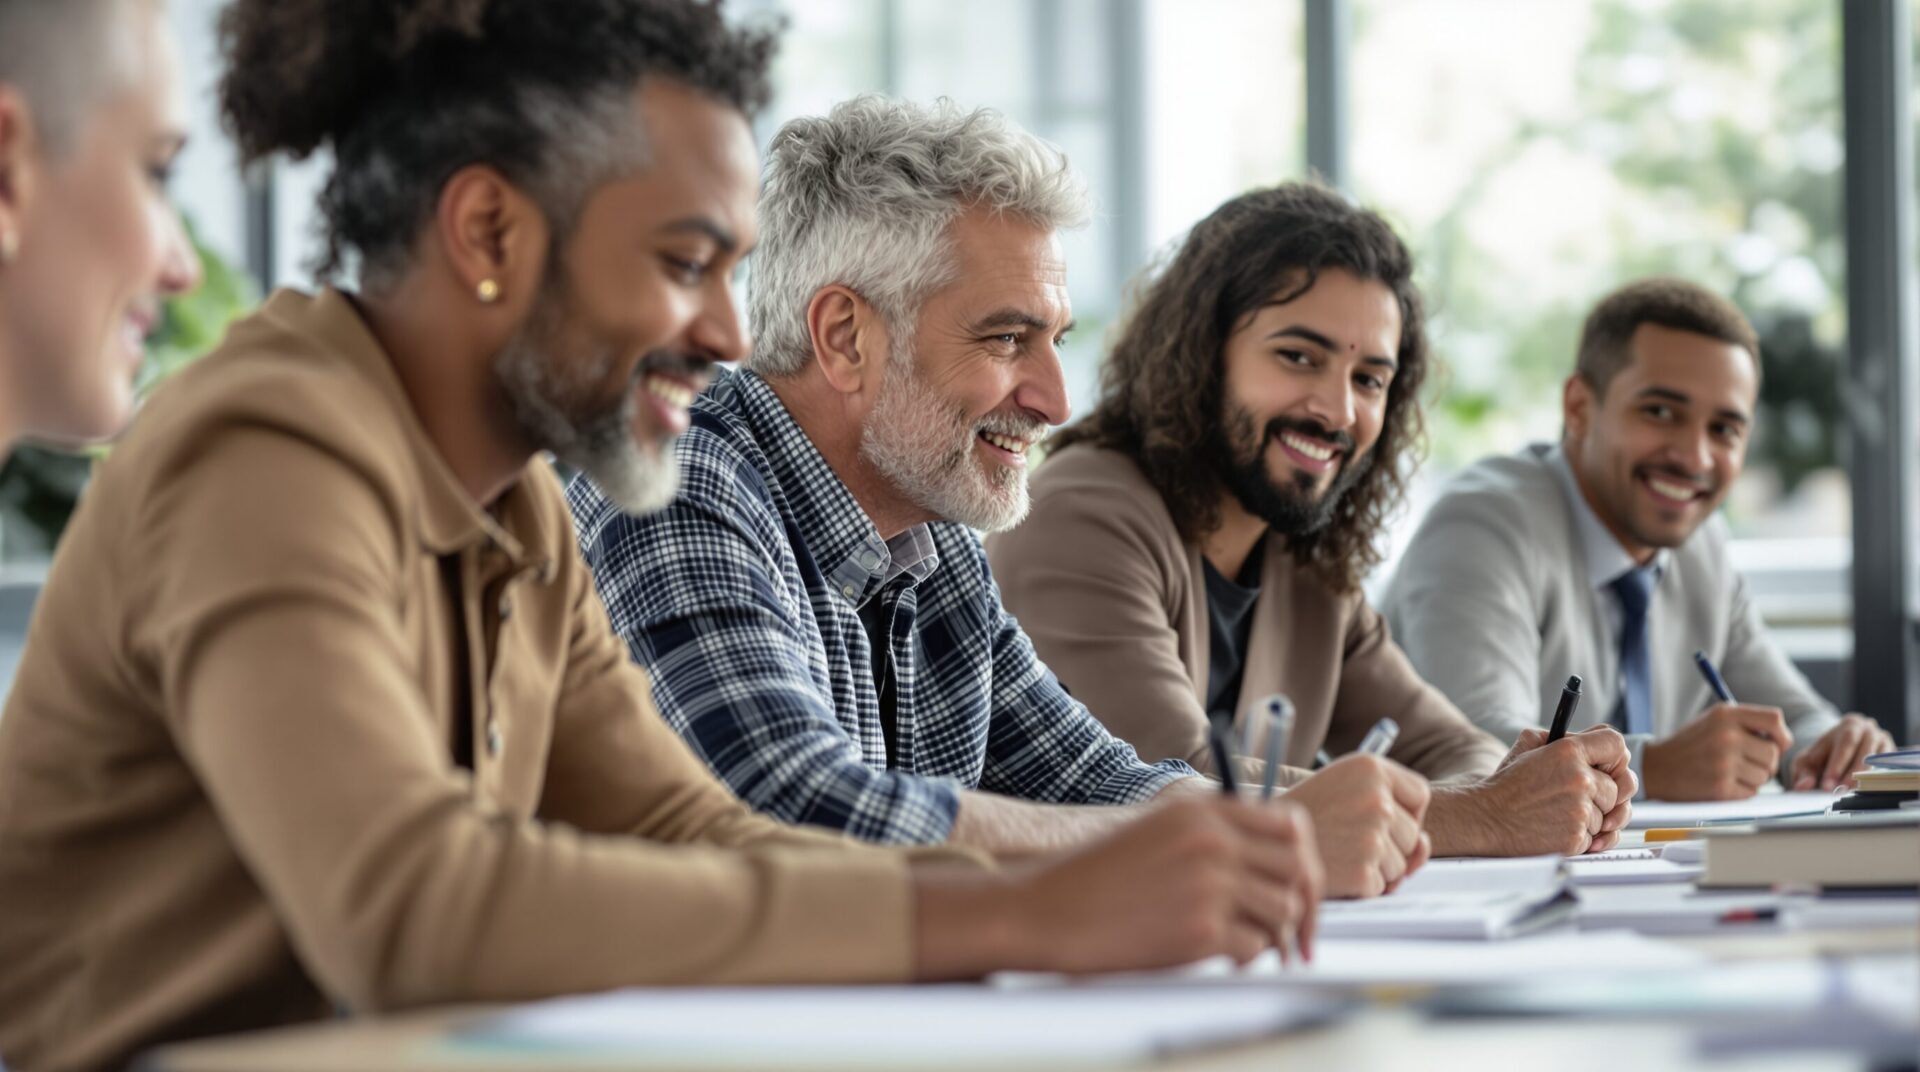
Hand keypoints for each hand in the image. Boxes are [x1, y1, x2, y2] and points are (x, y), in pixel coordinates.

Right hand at [985, 797, 1321, 973]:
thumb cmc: (1098, 877)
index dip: (1304, 861)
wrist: (1049, 910)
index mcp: (1203, 812)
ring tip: (1248, 945)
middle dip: (1306, 903)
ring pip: (1284, 910)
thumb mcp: (1156, 831)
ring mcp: (1210, 885)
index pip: (1291, 826)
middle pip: (1298, 868)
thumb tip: (1272, 863)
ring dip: (1275, 934)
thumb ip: (1212, 835)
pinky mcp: (1201, 930)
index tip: (1301, 888)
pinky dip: (1249, 958)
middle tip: (1298, 932)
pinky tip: (1226, 959)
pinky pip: (1257, 947)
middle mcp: (1213, 841)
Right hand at [1281, 754, 1430, 898]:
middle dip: (1389, 846)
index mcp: (1370, 767)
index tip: (1379, 819)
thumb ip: (1392, 813)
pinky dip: (1360, 888)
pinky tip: (1334, 872)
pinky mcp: (1363, 871)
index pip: (1419, 794)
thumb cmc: (1305, 817)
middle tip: (1346, 839)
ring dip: (1375, 868)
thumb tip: (1424, 847)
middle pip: (1413, 834)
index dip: (1404, 813)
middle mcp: (1376, 797)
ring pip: (1399, 865)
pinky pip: (1381, 886)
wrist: (1258, 841)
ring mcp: (1371, 836)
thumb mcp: (1345, 793)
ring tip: (1337, 854)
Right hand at [1436, 727, 1633, 855]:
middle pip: (1620, 787)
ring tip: (1560, 813)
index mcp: (1568, 751)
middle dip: (1603, 794)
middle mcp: (1579, 779)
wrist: (1485, 819)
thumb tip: (1596, 742)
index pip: (1616, 745)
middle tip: (1581, 796)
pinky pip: (1598, 838)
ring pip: (1609, 816)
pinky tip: (1559, 829)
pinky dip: (1582, 838)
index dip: (1614, 757)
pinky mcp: (1575, 838)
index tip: (1606, 767)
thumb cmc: (1508, 784)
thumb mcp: (1528, 746)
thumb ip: (1565, 738)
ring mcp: (1579, 811)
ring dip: (1591, 818)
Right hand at [1643, 704, 1791, 800]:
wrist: (1656, 768)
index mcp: (1725, 715)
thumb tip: (1783, 740)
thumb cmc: (1689, 745)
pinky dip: (1741, 792)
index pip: (1774, 720)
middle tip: (1747, 764)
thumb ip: (1745, 724)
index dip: (1781, 735)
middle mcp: (1726, 736)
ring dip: (1753, 779)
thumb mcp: (1713, 721)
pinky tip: (1722, 784)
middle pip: (1773, 753)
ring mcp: (1724, 762)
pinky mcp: (1721, 787)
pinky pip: (1751, 792)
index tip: (1777, 744)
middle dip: (1766, 763)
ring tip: (1730, 773)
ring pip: (1765, 776)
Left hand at [1790, 714, 1894, 790]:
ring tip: (1851, 793)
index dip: (1836, 765)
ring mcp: (1884, 742)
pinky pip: (1888, 768)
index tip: (1827, 784)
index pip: (1844, 743)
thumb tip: (1803, 786)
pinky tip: (1866, 792)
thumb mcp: (1809, 760)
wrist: (1842, 750)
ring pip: (1878, 761)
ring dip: (1864, 778)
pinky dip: (1877, 780)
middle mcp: (1870, 730)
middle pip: (1863, 751)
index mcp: (1849, 725)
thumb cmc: (1824, 755)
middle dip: (1851, 773)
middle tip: (1840, 790)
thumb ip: (1804, 772)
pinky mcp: (1892, 756)